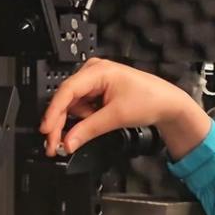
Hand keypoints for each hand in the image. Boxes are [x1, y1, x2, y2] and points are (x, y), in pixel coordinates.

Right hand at [38, 58, 212, 160]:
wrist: (168, 104)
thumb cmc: (150, 99)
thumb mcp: (116, 116)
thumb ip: (88, 130)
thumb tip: (68, 142)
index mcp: (97, 70)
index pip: (67, 91)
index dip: (53, 112)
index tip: (46, 130)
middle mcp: (92, 72)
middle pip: (66, 99)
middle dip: (59, 122)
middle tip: (53, 144)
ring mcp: (94, 81)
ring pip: (72, 105)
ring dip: (73, 122)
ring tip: (85, 132)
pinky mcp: (97, 91)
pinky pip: (81, 107)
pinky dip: (82, 120)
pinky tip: (89, 125)